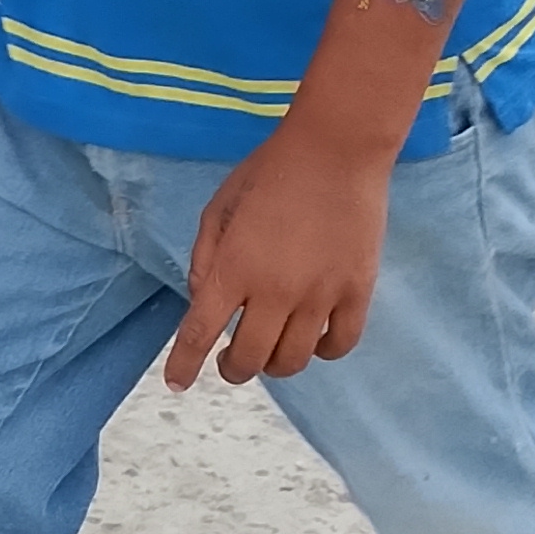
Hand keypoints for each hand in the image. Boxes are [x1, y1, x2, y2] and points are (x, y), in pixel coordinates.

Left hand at [162, 122, 390, 387]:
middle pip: (249, 360)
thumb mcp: (219, 208)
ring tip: (270, 350)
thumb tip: (201, 302)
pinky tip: (313, 340)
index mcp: (234, 268)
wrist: (337, 149)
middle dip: (233, 369)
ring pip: (292, 361)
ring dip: (273, 365)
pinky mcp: (357, 291)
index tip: (177, 383)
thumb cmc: (271, 173)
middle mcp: (275, 290)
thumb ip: (204, 259)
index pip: (200, 333)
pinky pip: (338, 345)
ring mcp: (320, 295)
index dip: (184, 366)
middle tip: (231, 360)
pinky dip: (321, 352)